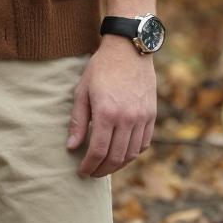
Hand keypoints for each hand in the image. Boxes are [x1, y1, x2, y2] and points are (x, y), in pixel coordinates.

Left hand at [66, 36, 155, 177]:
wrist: (128, 49)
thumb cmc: (101, 68)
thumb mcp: (83, 90)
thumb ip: (78, 121)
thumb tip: (72, 147)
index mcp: (107, 112)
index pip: (98, 151)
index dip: (89, 165)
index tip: (81, 171)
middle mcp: (127, 118)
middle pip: (116, 157)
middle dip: (102, 170)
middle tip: (92, 173)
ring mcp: (142, 118)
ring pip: (131, 154)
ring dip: (118, 165)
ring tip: (105, 166)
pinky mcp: (151, 115)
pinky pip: (144, 143)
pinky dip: (133, 153)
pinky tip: (122, 153)